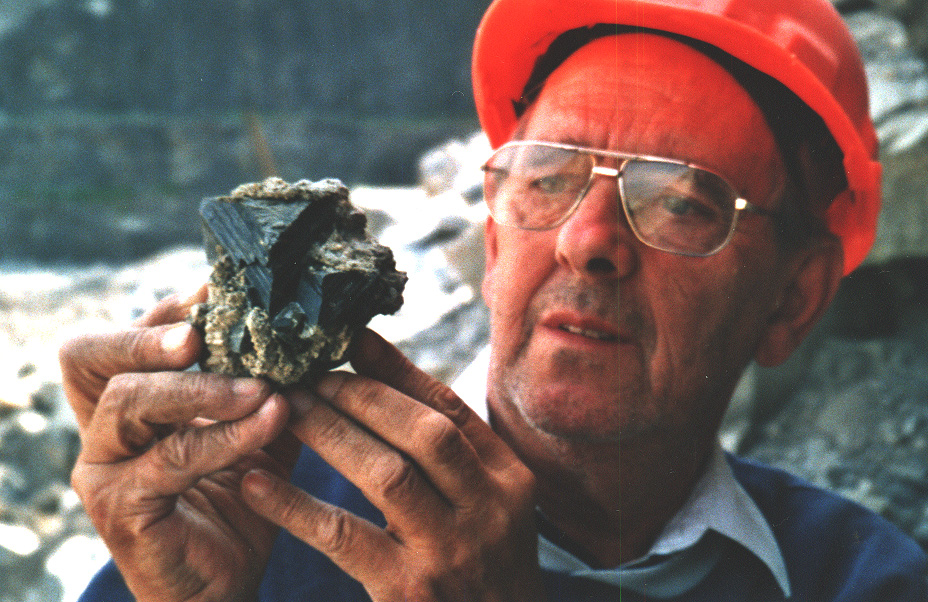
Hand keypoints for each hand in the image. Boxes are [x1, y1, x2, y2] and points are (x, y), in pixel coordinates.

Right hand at [60, 288, 297, 601]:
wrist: (228, 582)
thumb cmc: (241, 500)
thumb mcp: (257, 430)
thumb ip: (267, 385)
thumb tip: (308, 334)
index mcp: (129, 405)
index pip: (121, 340)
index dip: (162, 311)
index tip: (216, 289)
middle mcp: (105, 431)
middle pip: (91, 359)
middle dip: (147, 336)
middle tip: (202, 333)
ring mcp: (104, 470)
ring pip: (131, 402)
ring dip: (201, 388)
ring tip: (262, 386)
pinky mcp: (121, 508)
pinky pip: (171, 458)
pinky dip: (225, 435)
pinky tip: (271, 420)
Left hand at [241, 330, 544, 601]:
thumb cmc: (483, 562)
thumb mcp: (487, 502)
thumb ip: (450, 447)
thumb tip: (384, 371)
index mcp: (509, 479)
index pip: (450, 409)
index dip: (397, 370)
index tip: (352, 338)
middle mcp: (488, 510)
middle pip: (423, 432)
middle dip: (362, 395)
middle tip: (311, 375)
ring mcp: (449, 551)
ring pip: (385, 474)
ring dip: (330, 434)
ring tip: (288, 410)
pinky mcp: (406, 591)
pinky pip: (343, 537)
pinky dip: (295, 507)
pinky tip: (257, 483)